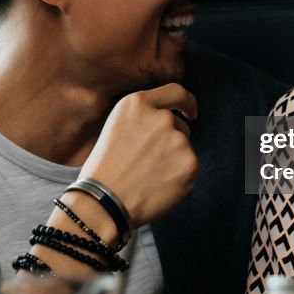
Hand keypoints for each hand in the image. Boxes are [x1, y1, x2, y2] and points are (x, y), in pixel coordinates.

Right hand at [79, 83, 198, 226]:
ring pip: (184, 148)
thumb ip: (144, 118)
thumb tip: (171, 121)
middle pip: (179, 125)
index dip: (186, 102)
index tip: (190, 112)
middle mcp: (161, 117)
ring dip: (173, 160)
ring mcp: (177, 140)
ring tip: (147, 176)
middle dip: (170, 141)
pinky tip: (157, 186)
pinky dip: (178, 178)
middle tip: (148, 163)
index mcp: (137, 103)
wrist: (103, 201)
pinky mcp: (189, 163)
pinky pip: (190, 168)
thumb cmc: (104, 169)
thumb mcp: (116, 126)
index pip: (175, 92)